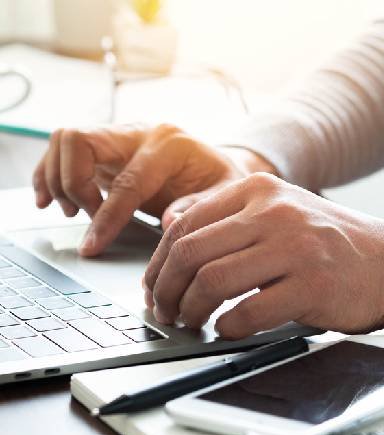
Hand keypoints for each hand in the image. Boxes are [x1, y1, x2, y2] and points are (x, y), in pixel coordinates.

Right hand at [32, 124, 275, 255]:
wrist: (216, 167)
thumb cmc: (221, 181)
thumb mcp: (226, 194)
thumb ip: (200, 207)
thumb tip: (169, 221)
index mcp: (170, 144)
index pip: (127, 181)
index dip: (106, 217)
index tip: (91, 245)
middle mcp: (140, 133)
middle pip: (80, 141)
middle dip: (73, 185)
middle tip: (82, 217)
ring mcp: (121, 137)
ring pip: (65, 141)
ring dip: (57, 178)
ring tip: (72, 211)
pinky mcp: (108, 149)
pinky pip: (65, 150)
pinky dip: (51, 173)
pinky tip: (53, 199)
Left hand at [143, 173, 383, 338]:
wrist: (383, 258)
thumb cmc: (320, 240)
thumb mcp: (271, 212)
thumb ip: (221, 217)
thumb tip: (168, 232)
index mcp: (256, 191)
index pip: (185, 224)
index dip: (159, 262)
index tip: (153, 287)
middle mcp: (272, 212)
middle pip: (192, 252)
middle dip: (165, 289)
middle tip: (163, 310)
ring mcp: (294, 246)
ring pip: (214, 281)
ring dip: (191, 309)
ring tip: (190, 321)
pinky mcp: (312, 283)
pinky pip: (250, 311)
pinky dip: (228, 327)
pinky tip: (227, 329)